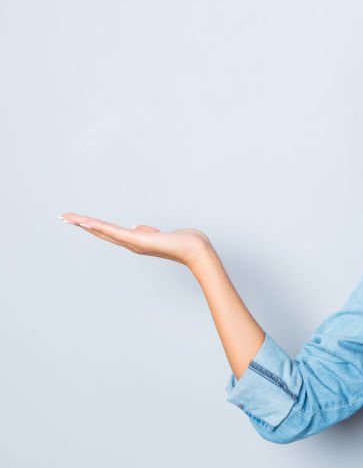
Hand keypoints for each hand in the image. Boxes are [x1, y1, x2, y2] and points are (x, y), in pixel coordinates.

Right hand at [59, 212, 211, 268]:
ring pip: (104, 231)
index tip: (77, 220)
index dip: (91, 226)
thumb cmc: (182, 242)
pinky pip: (115, 232)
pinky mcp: (139, 240)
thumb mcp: (160, 234)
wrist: (195, 249)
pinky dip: (100, 227)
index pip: (108, 232)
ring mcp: (133, 242)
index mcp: (135, 241)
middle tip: (62, 217)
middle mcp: (131, 243)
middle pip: (100, 232)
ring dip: (85, 224)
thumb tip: (136, 228)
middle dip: (81, 224)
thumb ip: (146, 232)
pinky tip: (87, 223)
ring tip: (68, 218)